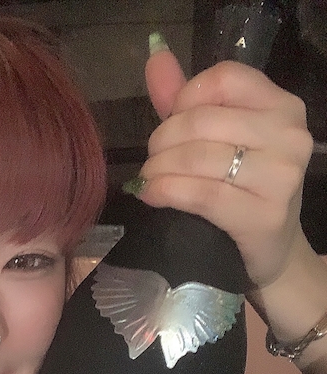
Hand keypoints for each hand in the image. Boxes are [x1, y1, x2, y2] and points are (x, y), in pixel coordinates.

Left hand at [138, 50, 313, 291]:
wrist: (269, 251)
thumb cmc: (241, 193)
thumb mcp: (218, 140)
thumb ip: (185, 100)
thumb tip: (155, 57)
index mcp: (282, 107)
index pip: (224, 79)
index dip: (184, 100)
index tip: (170, 123)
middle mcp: (290, 136)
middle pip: (203, 120)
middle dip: (162, 141)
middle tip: (151, 161)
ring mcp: (282, 177)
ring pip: (198, 157)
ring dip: (159, 169)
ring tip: (149, 179)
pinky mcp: (264, 215)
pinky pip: (201, 194)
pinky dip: (166, 191)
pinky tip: (150, 194)